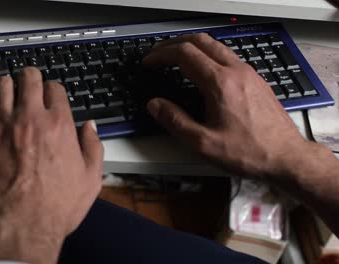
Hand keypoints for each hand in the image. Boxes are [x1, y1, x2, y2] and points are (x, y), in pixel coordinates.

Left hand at [0, 68, 103, 262]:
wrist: (24, 228)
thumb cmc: (56, 207)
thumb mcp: (91, 179)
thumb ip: (94, 147)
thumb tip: (91, 127)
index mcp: (58, 125)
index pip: (55, 89)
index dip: (53, 89)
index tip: (51, 94)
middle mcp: (29, 119)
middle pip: (28, 79)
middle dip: (29, 77)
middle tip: (27, 81)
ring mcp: (0, 128)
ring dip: (2, 85)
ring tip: (2, 89)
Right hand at [143, 33, 316, 177]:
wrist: (287, 157)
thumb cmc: (249, 152)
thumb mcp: (203, 143)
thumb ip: (175, 121)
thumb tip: (155, 105)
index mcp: (220, 84)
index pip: (184, 54)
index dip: (161, 55)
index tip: (149, 62)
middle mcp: (236, 71)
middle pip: (200, 41)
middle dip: (174, 43)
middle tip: (158, 53)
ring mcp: (248, 73)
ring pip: (215, 45)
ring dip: (191, 46)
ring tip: (175, 57)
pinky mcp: (255, 80)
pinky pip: (227, 56)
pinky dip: (207, 54)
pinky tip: (202, 70)